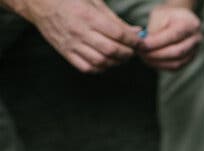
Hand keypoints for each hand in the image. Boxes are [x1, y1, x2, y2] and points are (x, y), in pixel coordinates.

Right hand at [25, 0, 141, 72]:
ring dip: (116, 62)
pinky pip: (87, 67)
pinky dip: (101, 67)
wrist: (40, 3)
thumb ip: (117, 20)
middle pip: (111, 50)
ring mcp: (72, 44)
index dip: (133, 41)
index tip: (141, 43)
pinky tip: (106, 61)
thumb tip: (138, 32)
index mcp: (88, 16)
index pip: (118, 34)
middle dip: (128, 53)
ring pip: (101, 61)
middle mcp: (80, 32)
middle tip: (133, 50)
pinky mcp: (65, 52)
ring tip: (121, 56)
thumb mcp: (95, 3)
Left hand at [138, 4, 201, 70]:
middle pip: (177, 52)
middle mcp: (196, 39)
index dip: (157, 42)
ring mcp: (194, 52)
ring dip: (157, 62)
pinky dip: (161, 65)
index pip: (174, 36)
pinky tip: (150, 60)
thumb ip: (154, 30)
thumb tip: (144, 45)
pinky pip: (175, 67)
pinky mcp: (188, 60)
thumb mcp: (159, 15)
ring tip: (143, 57)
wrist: (179, 20)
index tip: (142, 44)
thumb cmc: (168, 16)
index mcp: (191, 24)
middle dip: (156, 54)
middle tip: (141, 53)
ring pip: (176, 63)